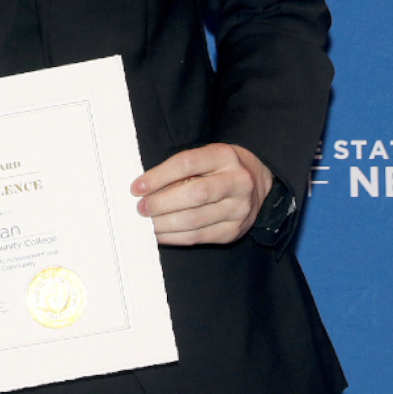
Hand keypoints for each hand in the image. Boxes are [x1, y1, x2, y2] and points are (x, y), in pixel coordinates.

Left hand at [132, 143, 272, 245]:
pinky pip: (199, 236)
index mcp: (224, 156)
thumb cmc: (219, 167)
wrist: (255, 181)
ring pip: (196, 220)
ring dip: (164, 223)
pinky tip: (160, 234)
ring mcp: (239, 209)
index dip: (158, 176)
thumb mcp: (204, 158)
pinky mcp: (234, 230)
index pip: (186, 164)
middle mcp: (237, 182)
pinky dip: (174, 237)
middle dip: (161, 203)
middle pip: (195, 194)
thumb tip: (144, 189)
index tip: (137, 187)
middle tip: (140, 208)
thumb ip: (178, 171)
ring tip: (146, 222)